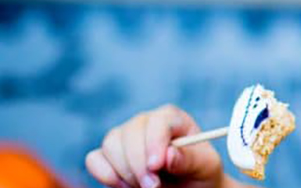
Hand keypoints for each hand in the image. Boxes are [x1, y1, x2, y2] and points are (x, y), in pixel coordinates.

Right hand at [86, 105, 223, 187]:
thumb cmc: (199, 175)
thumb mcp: (205, 167)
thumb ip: (190, 159)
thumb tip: (169, 155)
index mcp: (172, 118)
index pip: (158, 120)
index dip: (155, 142)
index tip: (156, 166)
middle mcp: (145, 122)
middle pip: (130, 133)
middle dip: (138, 164)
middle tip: (153, 187)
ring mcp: (124, 137)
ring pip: (110, 145)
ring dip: (125, 171)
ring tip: (146, 186)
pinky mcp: (107, 156)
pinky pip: (94, 159)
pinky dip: (107, 175)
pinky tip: (127, 185)